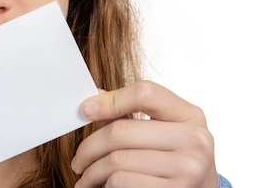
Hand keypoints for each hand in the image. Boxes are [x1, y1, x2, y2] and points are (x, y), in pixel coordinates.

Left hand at [71, 80, 218, 187]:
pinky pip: (122, 182)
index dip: (110, 100)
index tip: (87, 110)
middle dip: (90, 147)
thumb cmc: (176, 162)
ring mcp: (188, 169)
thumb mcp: (163, 132)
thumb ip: (131, 115)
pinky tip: (105, 187)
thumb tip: (91, 104)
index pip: (145, 93)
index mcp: (191, 116)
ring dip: (93, 171)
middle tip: (78, 160)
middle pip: (121, 130)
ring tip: (87, 178)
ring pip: (117, 160)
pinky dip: (106, 185)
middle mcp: (194, 140)